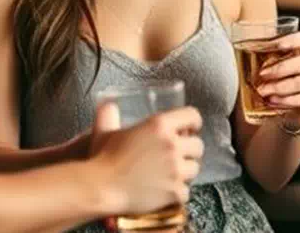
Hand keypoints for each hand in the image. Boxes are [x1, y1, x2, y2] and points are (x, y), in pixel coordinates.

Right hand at [89, 102, 203, 215]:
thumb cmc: (102, 159)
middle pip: (198, 145)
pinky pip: (186, 192)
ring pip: (195, 169)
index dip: (193, 122)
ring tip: (171, 175)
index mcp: (160, 125)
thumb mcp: (106, 131)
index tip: (191, 129)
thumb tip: (108, 105)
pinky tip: (165, 193)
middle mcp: (172, 145)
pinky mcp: (175, 192)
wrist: (101, 188)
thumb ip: (109, 115)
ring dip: (185, 172)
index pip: (193, 116)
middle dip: (190, 151)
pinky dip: (177, 194)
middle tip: (178, 156)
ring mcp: (176, 169)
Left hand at [256, 30, 299, 127]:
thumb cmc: (271, 81)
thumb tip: (233, 47)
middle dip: (280, 69)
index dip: (293, 40)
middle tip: (261, 76)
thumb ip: (255, 57)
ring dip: (281, 88)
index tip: (278, 46)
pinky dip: (288, 101)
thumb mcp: (264, 67)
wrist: (281, 107)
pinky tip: (274, 102)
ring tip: (264, 93)